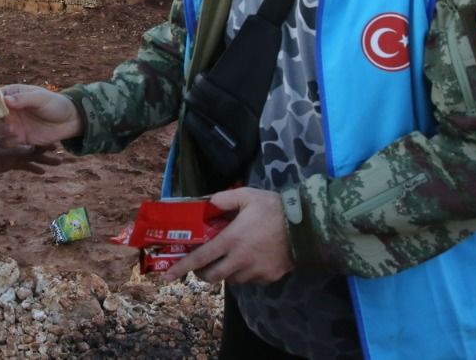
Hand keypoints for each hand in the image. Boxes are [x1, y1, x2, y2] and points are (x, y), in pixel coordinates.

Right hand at [0, 84, 81, 145]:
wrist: (68, 122)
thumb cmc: (55, 104)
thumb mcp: (41, 99)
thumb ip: (23, 99)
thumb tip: (5, 100)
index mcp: (11, 94)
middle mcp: (8, 109)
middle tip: (2, 123)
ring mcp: (11, 124)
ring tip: (12, 132)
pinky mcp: (17, 138)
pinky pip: (4, 142)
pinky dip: (6, 142)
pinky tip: (18, 140)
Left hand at [0, 137, 63, 177]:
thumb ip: (12, 151)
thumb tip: (27, 151)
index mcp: (12, 137)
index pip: (31, 138)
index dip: (43, 141)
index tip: (55, 144)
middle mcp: (15, 143)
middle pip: (35, 146)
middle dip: (48, 149)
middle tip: (63, 153)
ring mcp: (14, 153)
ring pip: (33, 156)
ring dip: (45, 159)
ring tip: (60, 162)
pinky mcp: (11, 163)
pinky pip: (25, 165)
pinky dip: (33, 168)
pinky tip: (43, 172)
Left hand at [164, 188, 292, 284]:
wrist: (307, 227)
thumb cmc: (274, 209)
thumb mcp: (247, 196)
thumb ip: (224, 199)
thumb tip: (208, 203)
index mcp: (231, 240)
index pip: (200, 258)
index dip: (182, 267)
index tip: (167, 275)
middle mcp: (240, 261)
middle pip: (211, 276)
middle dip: (201, 272)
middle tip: (201, 264)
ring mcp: (255, 272)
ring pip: (230, 279)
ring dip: (225, 271)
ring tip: (231, 255)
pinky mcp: (268, 278)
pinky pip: (249, 279)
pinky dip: (244, 273)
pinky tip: (251, 258)